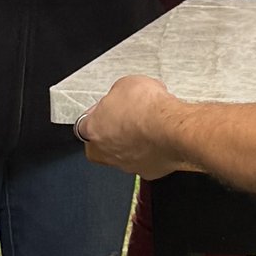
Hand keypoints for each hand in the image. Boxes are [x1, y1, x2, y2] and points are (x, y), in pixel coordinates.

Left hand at [76, 73, 192, 176]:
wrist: (172, 128)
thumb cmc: (148, 108)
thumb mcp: (126, 84)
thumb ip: (118, 95)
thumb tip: (124, 95)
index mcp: (93, 130)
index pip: (84, 125)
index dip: (97, 114)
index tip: (106, 108)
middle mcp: (106, 152)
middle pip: (101, 145)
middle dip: (111, 134)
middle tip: (125, 120)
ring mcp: (127, 165)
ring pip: (124, 155)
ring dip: (132, 143)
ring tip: (148, 128)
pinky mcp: (148, 172)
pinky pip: (146, 161)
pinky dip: (152, 152)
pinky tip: (160, 139)